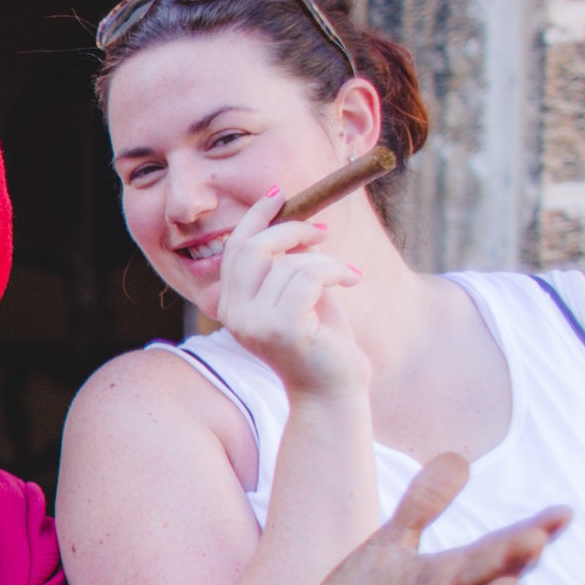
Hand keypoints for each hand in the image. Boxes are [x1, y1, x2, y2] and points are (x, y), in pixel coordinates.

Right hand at [215, 186, 367, 400]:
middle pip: (252, 248)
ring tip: (346, 275)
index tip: (279, 194)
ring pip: (289, 262)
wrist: (333, 391)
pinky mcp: (282, 329)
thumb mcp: (301, 295)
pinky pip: (309, 276)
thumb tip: (294, 223)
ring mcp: (255, 324)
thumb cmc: (321, 343)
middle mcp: (234, 315)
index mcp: (231, 306)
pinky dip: (336, 270)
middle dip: (291, 229)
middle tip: (323, 232)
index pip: (235, 249)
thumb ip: (290, 264)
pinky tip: (352, 280)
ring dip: (326, 261)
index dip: (256, 217)